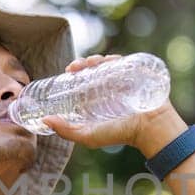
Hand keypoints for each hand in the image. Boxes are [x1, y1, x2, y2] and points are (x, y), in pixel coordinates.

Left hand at [39, 54, 183, 151]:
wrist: (149, 130)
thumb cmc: (120, 134)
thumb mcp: (88, 136)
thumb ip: (66, 131)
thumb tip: (45, 120)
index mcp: (99, 96)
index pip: (84, 78)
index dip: (75, 71)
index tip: (67, 71)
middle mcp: (110, 86)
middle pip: (94, 67)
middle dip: (84, 63)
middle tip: (75, 67)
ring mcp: (124, 79)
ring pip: (107, 62)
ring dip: (96, 58)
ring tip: (89, 63)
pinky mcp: (137, 74)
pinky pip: (125, 61)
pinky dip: (115, 58)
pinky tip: (106, 60)